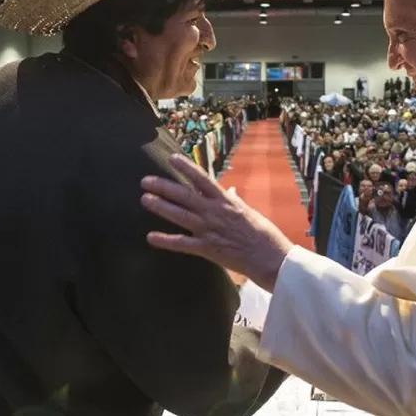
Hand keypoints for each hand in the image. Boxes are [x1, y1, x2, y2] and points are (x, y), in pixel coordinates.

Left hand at [140, 155, 294, 291]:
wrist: (270, 257)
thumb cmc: (263, 234)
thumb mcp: (248, 211)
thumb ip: (234, 200)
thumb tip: (230, 190)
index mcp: (226, 201)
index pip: (202, 179)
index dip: (186, 167)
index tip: (172, 158)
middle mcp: (215, 212)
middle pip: (185, 195)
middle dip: (164, 187)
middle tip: (145, 181)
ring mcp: (210, 230)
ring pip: (180, 215)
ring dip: (161, 207)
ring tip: (145, 199)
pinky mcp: (207, 248)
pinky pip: (182, 244)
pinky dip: (166, 241)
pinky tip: (150, 237)